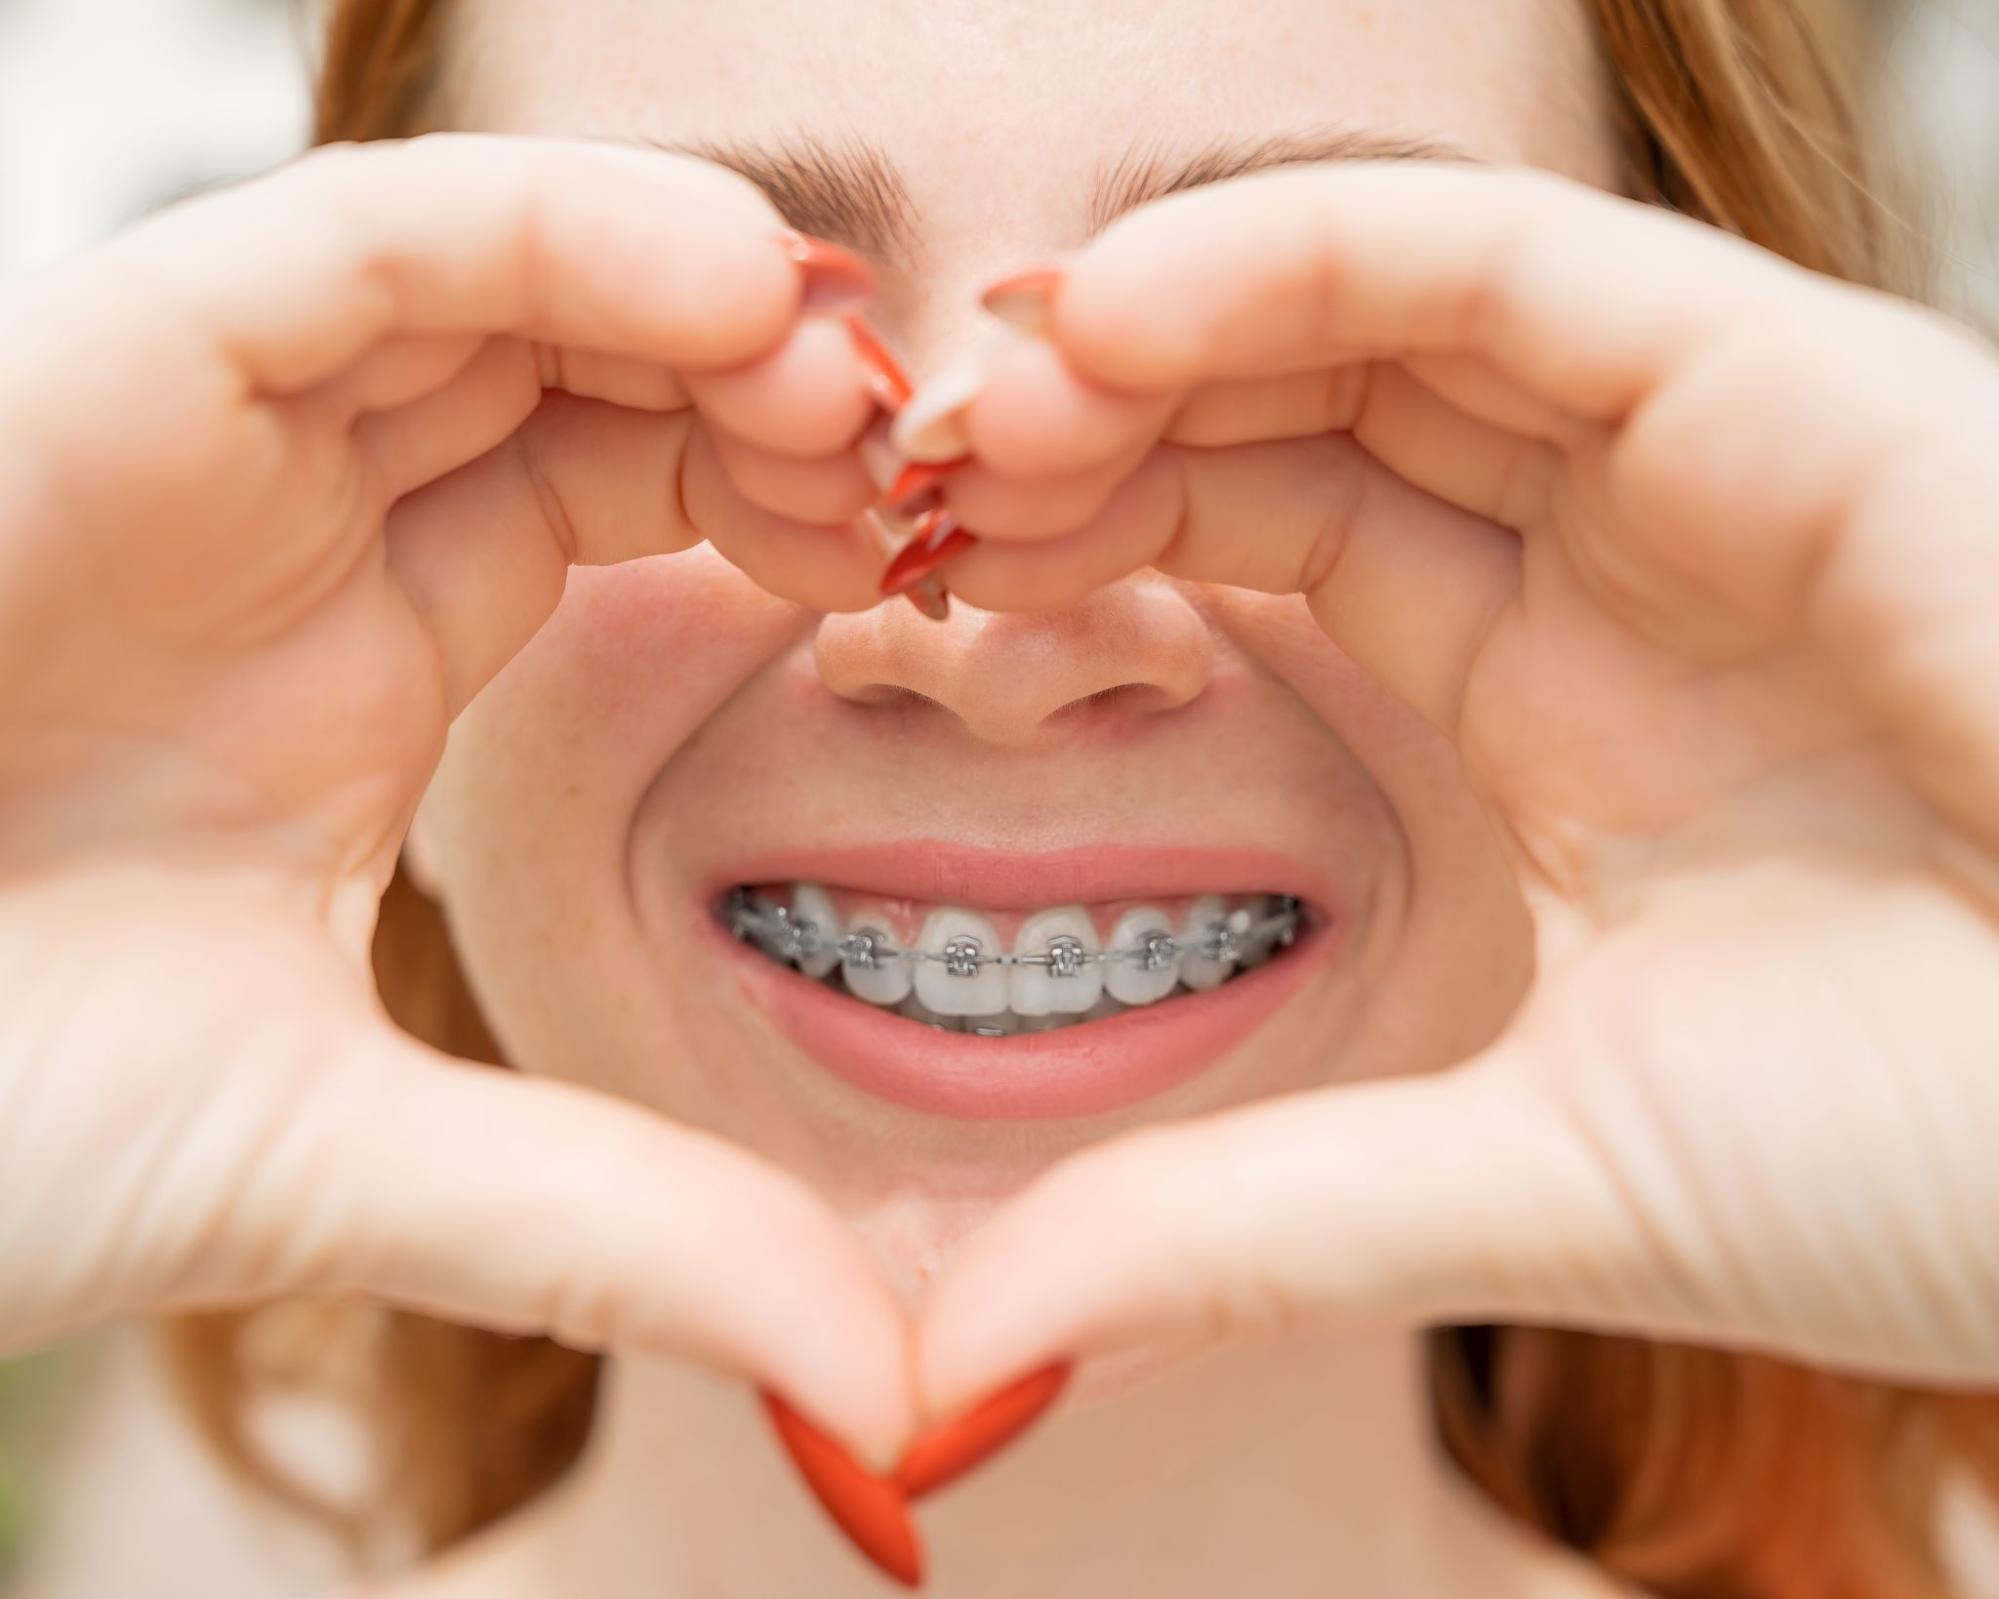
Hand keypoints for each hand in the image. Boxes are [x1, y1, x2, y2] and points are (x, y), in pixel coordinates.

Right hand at [0, 134, 911, 1460]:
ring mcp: (205, 441)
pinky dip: (547, 233)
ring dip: (702, 297)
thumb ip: (607, 1230)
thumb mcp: (341, 1167)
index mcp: (355, 660)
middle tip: (935, 470)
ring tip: (854, 390)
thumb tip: (878, 1383)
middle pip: (588, 362)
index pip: (621, 493)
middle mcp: (293, 526)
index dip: (792, 506)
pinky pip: (356, 247)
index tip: (942, 572)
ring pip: (497, 273)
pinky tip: (726, 293)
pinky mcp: (101, 373)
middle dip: (776, 390)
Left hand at [912, 162, 1998, 1414]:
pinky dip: (1308, 261)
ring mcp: (1706, 459)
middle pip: (1297, 412)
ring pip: (1381, 308)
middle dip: (1095, 425)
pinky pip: (1508, 267)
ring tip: (983, 400)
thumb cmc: (1953, 1173)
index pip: (1273, 543)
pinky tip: (1120, 319)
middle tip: (905, 478)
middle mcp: (1618, 556)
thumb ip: (1243, 1232)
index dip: (1087, 544)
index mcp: (1550, 699)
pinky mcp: (1802, 389)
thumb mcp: (1525, 1180)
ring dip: (1161, 327)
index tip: (909, 582)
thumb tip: (958, 1354)